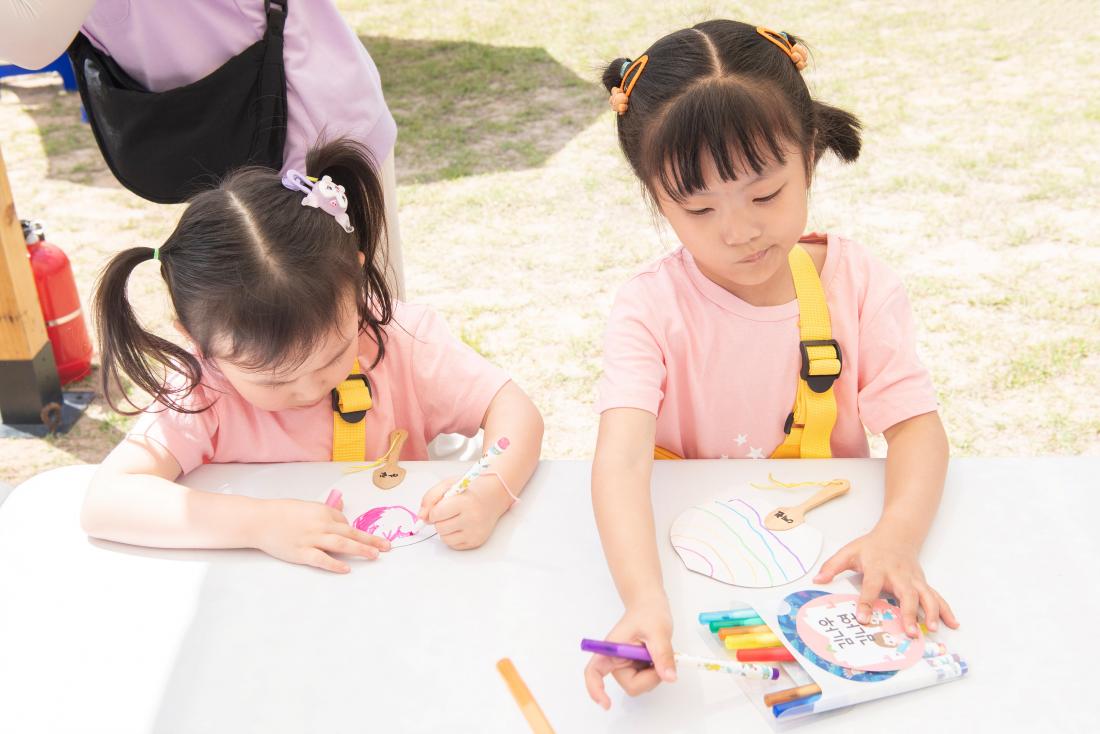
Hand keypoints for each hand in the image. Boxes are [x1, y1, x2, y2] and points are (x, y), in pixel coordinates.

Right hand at [249, 497, 390, 572]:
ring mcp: (311, 539)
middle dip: (371, 540)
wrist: (260, 520)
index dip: (351, 531)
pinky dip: (335, 564)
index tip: (356, 538)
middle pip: (351, 533)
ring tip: (375, 555)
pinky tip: (347, 568)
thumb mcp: (306, 507)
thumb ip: (324, 512)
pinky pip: (321, 559)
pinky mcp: (301, 553)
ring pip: (341, 545)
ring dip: (361, 549)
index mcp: (322, 511)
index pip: (344, 522)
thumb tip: (341, 513)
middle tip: (387, 546)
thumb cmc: (281, 512)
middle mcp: (320, 524)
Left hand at [418, 476, 509, 549]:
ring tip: (454, 519)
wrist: (492, 497)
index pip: (436, 514)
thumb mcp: (448, 485)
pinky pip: (453, 545)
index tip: (440, 506)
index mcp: (465, 502)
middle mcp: (472, 518)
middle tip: (449, 512)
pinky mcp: (476, 542)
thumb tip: (421, 517)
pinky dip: (452, 536)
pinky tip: (460, 526)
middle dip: (439, 520)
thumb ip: (430, 498)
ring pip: (445, 539)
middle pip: (440, 527)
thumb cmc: (468, 491)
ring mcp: (475, 532)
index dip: (434, 511)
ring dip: (445, 530)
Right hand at [583, 595, 675, 709]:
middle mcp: (616, 660)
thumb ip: (663, 654)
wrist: (651, 605)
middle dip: (649, 678)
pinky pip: (649, 680)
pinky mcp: (637, 668)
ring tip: (658, 652)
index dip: (596, 690)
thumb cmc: (648, 612)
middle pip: (630, 685)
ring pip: (642, 685)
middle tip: (660, 659)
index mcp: (611, 649)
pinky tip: (658, 657)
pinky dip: (658, 672)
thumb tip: (668, 677)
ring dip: (656, 673)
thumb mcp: (658, 631)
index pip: (594, 672)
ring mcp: (627, 665)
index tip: (607, 704)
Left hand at [814, 530, 958, 635]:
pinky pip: (936, 596)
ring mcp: (914, 579)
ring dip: (931, 612)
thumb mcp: (848, 551)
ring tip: (931, 629)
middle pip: (906, 593)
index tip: (862, 619)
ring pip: (926, 595)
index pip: (871, 585)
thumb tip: (817, 580)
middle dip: (908, 612)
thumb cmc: (871, 546)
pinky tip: (953, 623)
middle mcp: (899, 574)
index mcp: (878, 567)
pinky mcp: (923, 583)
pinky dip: (946, 610)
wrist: (897, 534)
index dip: (866, 602)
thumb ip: (832, 566)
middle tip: (909, 632)